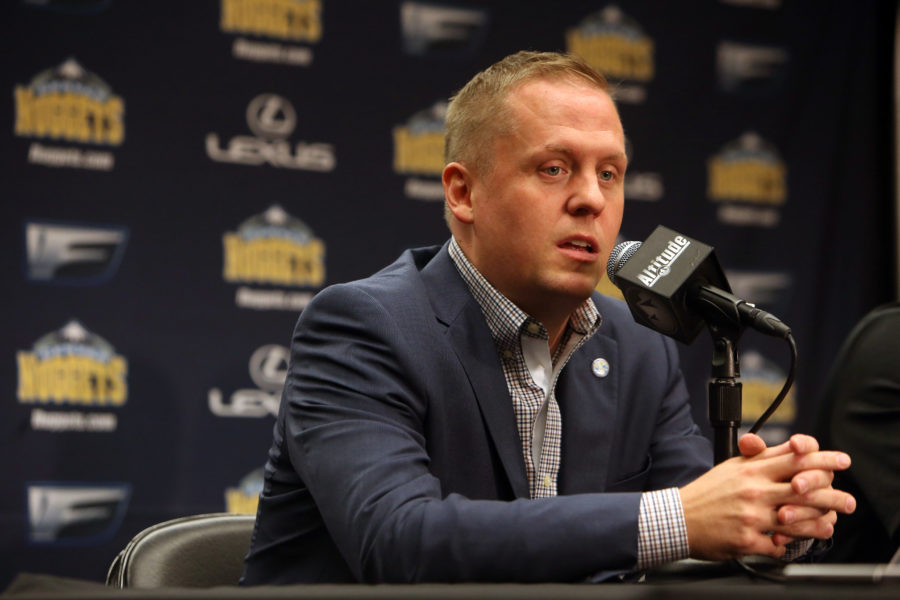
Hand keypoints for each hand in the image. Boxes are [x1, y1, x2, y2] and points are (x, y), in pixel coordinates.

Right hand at [680, 433, 854, 560]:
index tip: (841, 461)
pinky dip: (786, 544)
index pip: (795, 458)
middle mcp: (754, 490)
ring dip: (819, 524)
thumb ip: (760, 457)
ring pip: (799, 520)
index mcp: (751, 469)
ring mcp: (751, 516)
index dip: (823, 458)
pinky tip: (790, 542)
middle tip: (848, 501)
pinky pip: (778, 545)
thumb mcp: (732, 466)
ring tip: (829, 524)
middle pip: (805, 489)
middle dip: (834, 495)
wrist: (679, 518)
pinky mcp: (746, 540)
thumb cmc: (707, 492)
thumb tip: (789, 448)